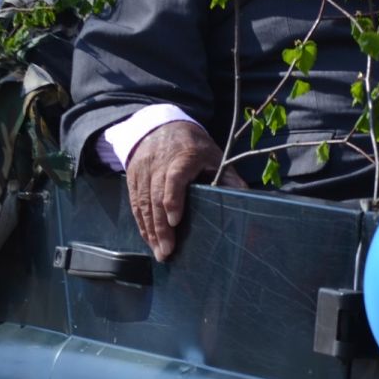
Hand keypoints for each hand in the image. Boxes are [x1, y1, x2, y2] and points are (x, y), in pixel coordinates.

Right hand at [124, 120, 243, 259]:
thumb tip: (246, 201)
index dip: (173, 199)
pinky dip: (141, 224)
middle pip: (155, 197)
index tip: (176, 221)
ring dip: (150, 230)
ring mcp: (143, 170)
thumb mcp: (215, 156)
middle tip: (167, 251)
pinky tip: (149, 240)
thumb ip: (229, 179)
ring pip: (142, 203)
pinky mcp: (133, 177)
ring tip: (159, 252)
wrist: (162, 126)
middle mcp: (159, 163)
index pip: (174, 178)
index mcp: (183, 156)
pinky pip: (135, 204)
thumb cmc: (194, 147)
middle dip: (161, 227)